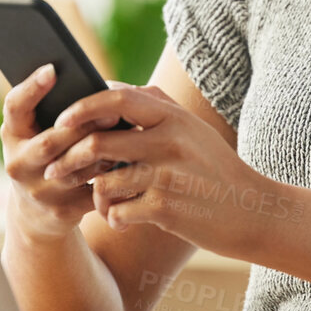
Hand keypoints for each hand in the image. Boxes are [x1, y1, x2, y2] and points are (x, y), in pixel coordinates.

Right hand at [0, 64, 128, 242]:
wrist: (38, 212)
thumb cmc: (47, 155)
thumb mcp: (39, 132)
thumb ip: (57, 110)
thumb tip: (96, 86)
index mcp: (12, 135)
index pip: (14, 107)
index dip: (31, 88)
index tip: (53, 69)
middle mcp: (18, 164)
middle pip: (50, 143)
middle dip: (83, 127)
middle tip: (113, 112)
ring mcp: (38, 191)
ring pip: (76, 169)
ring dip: (105, 153)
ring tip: (131, 136)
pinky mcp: (61, 211)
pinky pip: (94, 192)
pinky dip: (116, 178)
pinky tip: (135, 164)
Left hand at [45, 85, 300, 257]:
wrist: (255, 211)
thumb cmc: (215, 169)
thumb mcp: (192, 130)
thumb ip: (155, 108)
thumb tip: (107, 90)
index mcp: (172, 116)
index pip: (116, 99)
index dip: (81, 108)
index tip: (61, 121)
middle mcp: (169, 141)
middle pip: (97, 142)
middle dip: (68, 159)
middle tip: (56, 171)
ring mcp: (167, 175)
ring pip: (104, 182)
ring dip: (96, 196)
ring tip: (105, 202)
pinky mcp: (166, 208)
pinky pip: (118, 212)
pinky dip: (114, 218)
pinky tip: (124, 220)